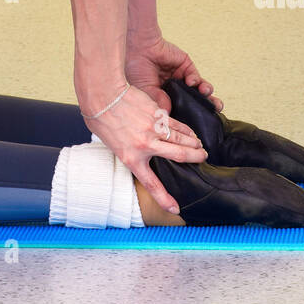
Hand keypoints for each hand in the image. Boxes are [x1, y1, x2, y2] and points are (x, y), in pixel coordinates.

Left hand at [78, 81, 207, 215]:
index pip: (151, 184)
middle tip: (203, 158)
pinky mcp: (157, 114)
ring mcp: (153, 129)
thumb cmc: (101, 118)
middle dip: (195, 158)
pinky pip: (176, 124)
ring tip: (200, 146)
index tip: (175, 208)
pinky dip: (186, 129)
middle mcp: (146, 146)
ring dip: (194, 143)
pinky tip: (191, 132)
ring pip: (181, 138)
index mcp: (132, 158)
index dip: (164, 198)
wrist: (103, 95)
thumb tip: (138, 150)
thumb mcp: (112, 144)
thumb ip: (129, 150)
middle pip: (178, 155)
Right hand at [125, 35, 222, 113]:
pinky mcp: (186, 67)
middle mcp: (174, 89)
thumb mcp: (146, 91)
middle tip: (215, 111)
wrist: (139, 48)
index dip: (189, 117)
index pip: (180, 110)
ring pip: (199, 90)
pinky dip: (196, 81)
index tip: (198, 125)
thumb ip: (159, 102)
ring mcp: (181, 78)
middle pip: (194, 101)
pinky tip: (190, 81)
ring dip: (206, 95)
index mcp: (164, 97)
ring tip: (206, 95)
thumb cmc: (136, 68)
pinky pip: (196, 77)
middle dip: (205, 107)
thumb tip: (170, 118)